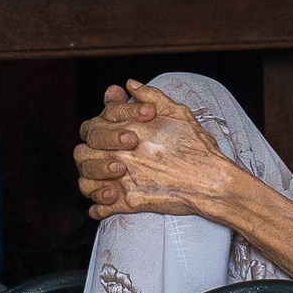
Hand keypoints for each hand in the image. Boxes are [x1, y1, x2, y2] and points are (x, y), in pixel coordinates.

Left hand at [72, 80, 238, 218]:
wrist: (210, 181)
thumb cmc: (197, 147)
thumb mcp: (177, 113)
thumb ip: (150, 95)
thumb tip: (129, 85)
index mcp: (127, 129)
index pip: (93, 127)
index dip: (98, 130)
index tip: (112, 136)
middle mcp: (119, 153)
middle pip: (83, 153)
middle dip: (91, 154)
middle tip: (107, 158)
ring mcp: (121, 179)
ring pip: (85, 181)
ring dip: (90, 179)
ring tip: (104, 179)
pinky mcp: (128, 202)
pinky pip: (100, 208)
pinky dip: (99, 206)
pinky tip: (108, 200)